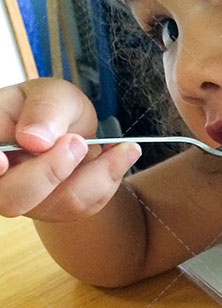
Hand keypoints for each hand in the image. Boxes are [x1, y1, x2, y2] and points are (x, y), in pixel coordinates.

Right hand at [0, 79, 140, 221]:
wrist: (68, 129)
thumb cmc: (50, 110)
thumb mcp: (50, 95)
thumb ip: (43, 110)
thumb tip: (34, 139)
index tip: (3, 159)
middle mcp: (2, 183)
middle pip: (13, 198)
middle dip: (49, 171)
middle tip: (77, 141)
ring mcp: (30, 202)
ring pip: (57, 205)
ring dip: (94, 175)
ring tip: (121, 146)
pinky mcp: (59, 212)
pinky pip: (85, 206)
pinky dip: (110, 178)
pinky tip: (123, 153)